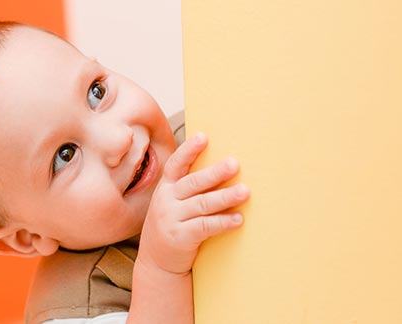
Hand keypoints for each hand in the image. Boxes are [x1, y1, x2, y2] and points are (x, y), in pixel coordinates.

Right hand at [137, 132, 249, 274]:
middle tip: (235, 164)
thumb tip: (221, 168)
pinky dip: (223, 222)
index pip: (176, 165)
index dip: (189, 150)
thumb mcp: (171, 204)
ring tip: (245, 191)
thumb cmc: (172, 226)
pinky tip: (238, 219)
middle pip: (193, 183)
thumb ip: (188, 189)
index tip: (204, 137)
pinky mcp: (180, 238)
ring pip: (202, 204)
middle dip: (215, 173)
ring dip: (225, 197)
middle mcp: (166, 201)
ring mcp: (172, 219)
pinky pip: (205, 227)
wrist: (157, 262)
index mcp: (165, 188)